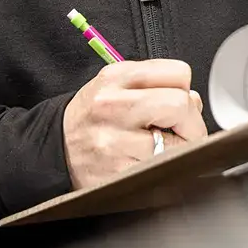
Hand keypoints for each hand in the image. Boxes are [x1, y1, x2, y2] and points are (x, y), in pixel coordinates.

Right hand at [62, 59, 207, 188]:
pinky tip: (146, 162)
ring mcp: (115, 143)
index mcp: (117, 78)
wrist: (54, 149)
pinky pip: (161, 170)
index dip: (185, 90)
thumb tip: (194, 100)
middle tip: (182, 131)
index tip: (180, 103)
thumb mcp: (115, 85)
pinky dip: (162, 167)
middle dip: (191, 122)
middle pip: (180, 106)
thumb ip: (155, 83)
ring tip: (158, 148)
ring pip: (176, 145)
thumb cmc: (91, 115)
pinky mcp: (117, 174)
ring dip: (177, 150)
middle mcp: (114, 107)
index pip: (178, 74)